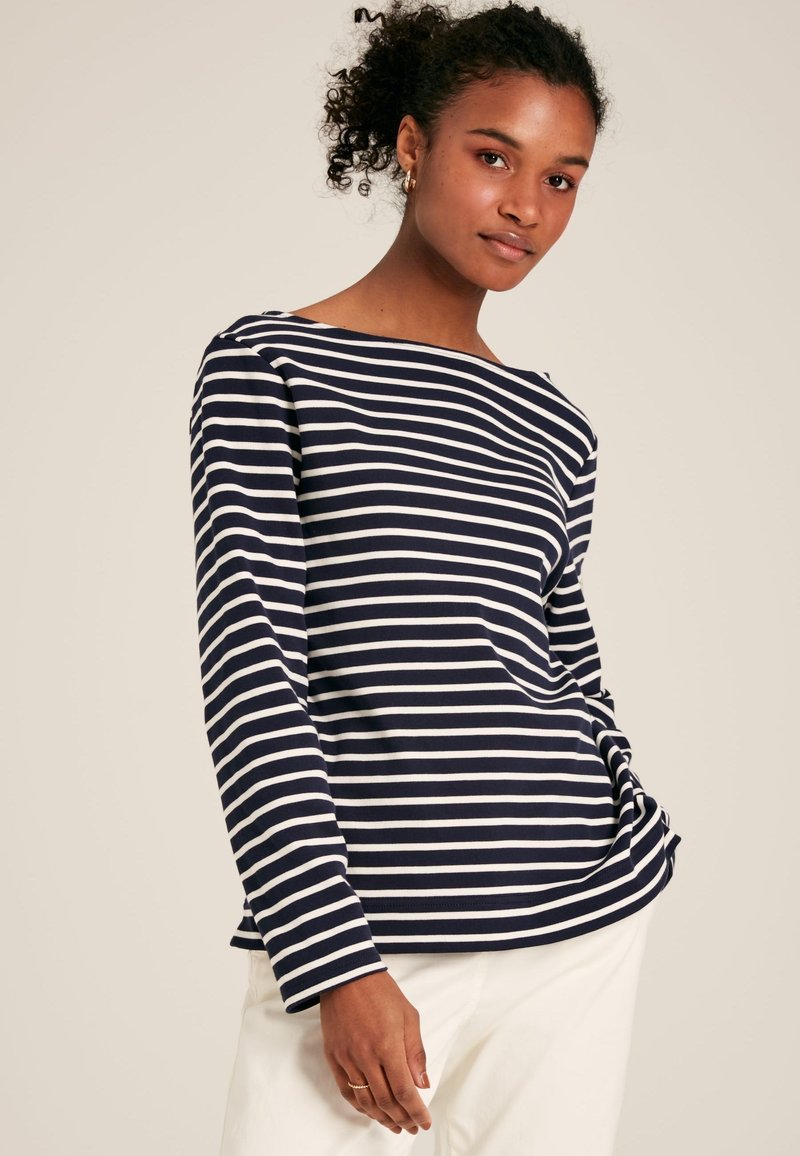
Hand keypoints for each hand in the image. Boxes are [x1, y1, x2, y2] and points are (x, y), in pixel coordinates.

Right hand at [319, 970, 431, 1135]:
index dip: (416, 1111)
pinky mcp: (333, 1056)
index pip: (404, 1091)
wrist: (345, 974)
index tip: (424, 1121)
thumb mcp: (409, 1016)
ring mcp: (347, 1059)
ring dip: (382, 1118)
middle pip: (385, 1101)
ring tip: (395, 1125)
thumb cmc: (380, 991)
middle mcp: (366, 1057)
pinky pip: (346, 1090)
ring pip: (365, 1101)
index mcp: (388, 1046)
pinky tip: (371, 1111)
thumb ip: (416, 1052)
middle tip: (412, 1126)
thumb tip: (422, 1083)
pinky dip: (360, 1106)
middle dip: (402, 1119)